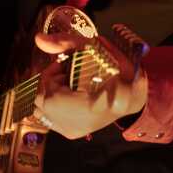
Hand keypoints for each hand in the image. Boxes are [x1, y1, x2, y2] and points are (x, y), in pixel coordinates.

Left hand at [32, 32, 146, 139]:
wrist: (133, 94)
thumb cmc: (115, 69)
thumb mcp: (91, 48)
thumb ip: (63, 43)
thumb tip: (39, 39)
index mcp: (76, 104)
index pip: (44, 90)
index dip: (51, 74)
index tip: (63, 65)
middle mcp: (70, 123)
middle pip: (40, 100)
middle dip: (50, 84)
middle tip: (67, 73)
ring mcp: (70, 130)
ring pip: (42, 111)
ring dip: (50, 95)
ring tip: (69, 86)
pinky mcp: (72, 133)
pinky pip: (49, 119)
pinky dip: (54, 106)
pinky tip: (69, 97)